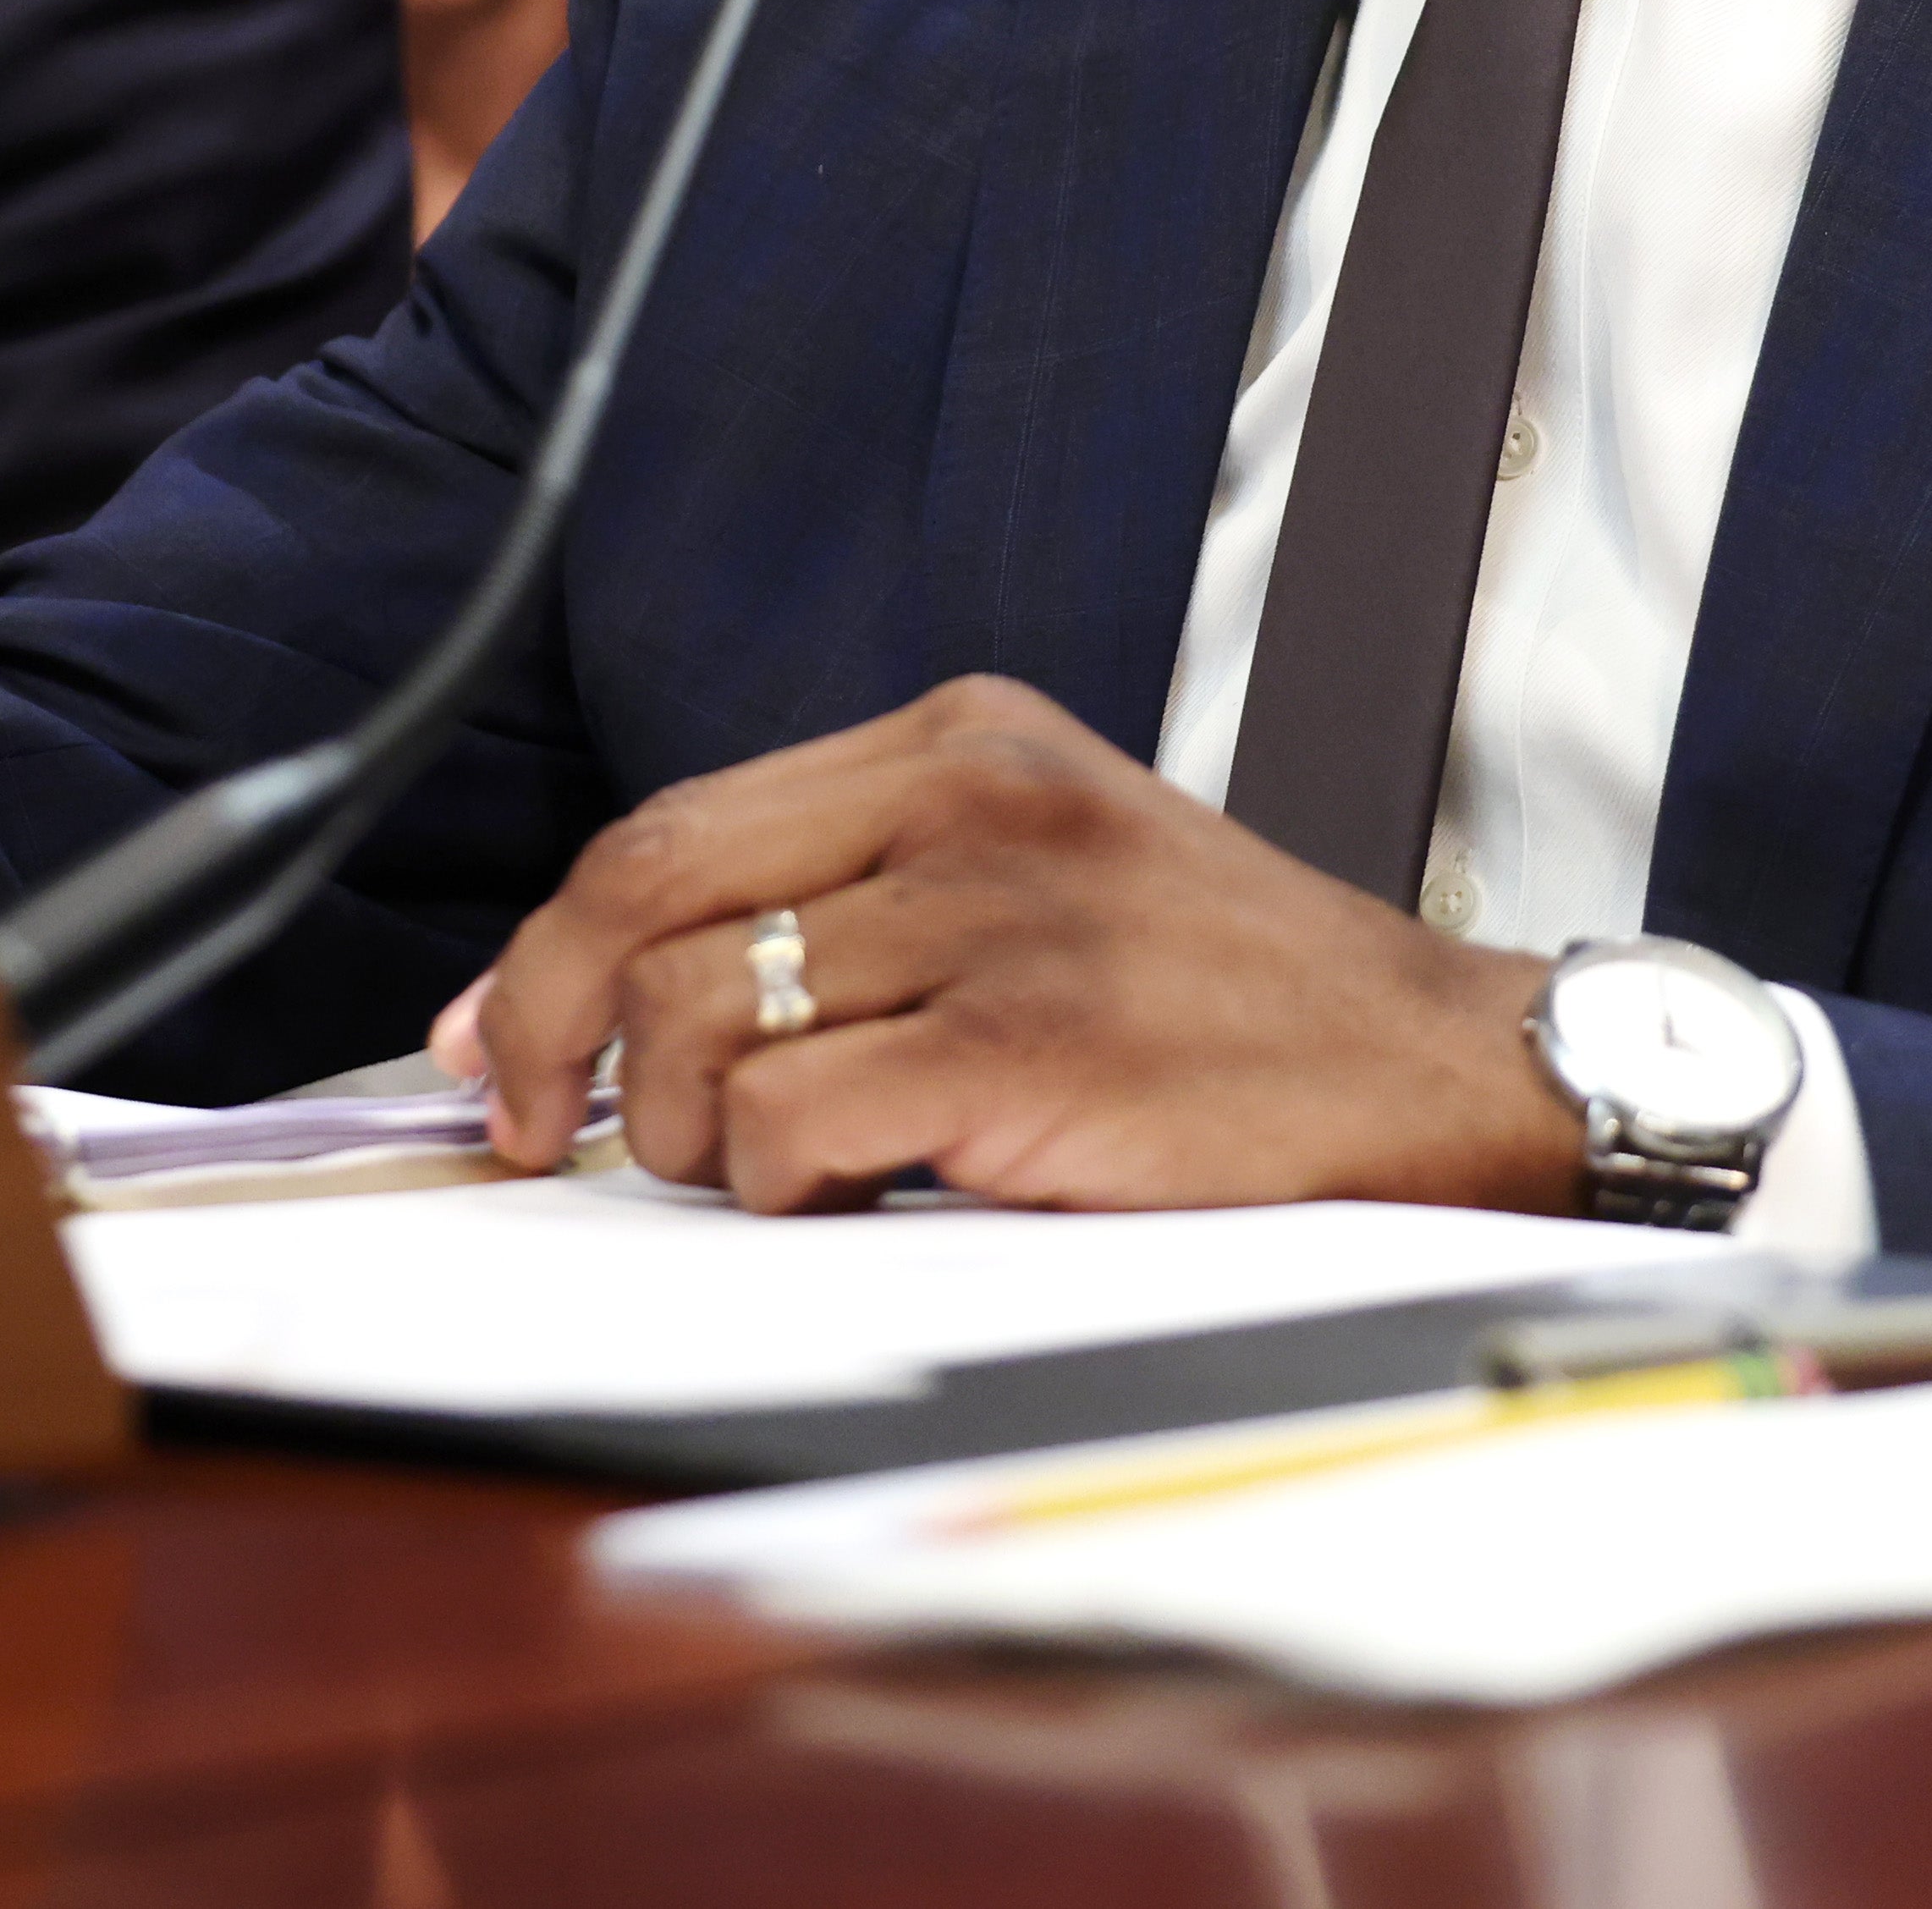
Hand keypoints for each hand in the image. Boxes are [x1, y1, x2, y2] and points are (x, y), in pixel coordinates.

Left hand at [425, 674, 1588, 1214]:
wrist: (1440, 1072)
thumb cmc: (1230, 1004)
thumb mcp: (1044, 876)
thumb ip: (854, 904)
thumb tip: (618, 1007)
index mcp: (958, 743)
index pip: (672, 825)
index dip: (548, 945)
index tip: (492, 1038)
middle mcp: (966, 802)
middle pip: (645, 893)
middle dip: (547, 1030)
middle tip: (539, 1132)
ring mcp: (999, 917)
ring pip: (705, 1022)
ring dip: (692, 1135)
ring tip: (775, 1171)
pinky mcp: (1028, 1042)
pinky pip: (795, 1120)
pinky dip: (782, 1180)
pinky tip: (855, 1188)